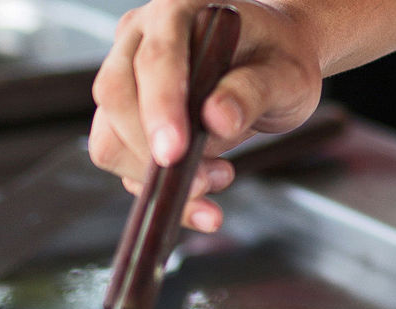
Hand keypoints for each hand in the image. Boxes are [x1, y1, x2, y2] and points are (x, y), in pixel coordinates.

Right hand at [88, 0, 322, 231]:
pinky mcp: (131, 118)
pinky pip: (126, 162)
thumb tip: (216, 119)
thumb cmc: (280, 58)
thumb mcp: (286, 74)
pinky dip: (159, 191)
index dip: (161, 107)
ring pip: (110, 137)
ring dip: (155, 177)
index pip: (154, 60)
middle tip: (211, 178)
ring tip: (217, 178)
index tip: (175, 152)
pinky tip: (202, 201)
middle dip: (154, 151)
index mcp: (177, 13)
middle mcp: (140, 41)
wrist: (276, 65)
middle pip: (117, 99)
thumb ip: (253, 91)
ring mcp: (130, 80)